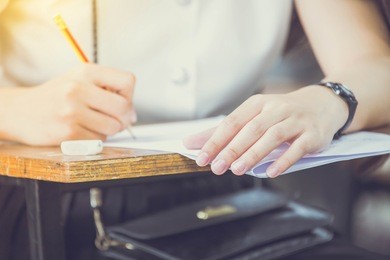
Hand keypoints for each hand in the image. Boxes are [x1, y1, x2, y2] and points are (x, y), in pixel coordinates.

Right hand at [1, 64, 135, 145]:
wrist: (21, 111)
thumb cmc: (57, 96)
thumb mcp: (80, 80)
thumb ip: (108, 90)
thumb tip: (133, 116)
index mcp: (86, 71)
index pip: (128, 81)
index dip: (129, 95)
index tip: (121, 101)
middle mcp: (78, 88)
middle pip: (124, 107)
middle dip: (124, 117)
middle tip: (114, 119)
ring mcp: (72, 111)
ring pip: (113, 127)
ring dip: (108, 129)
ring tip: (92, 123)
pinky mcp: (68, 132)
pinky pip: (98, 140)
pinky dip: (95, 138)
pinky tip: (81, 130)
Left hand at [183, 86, 348, 176]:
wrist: (322, 105)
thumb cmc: (280, 113)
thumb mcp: (253, 116)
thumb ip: (223, 131)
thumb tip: (190, 143)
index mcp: (258, 104)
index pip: (232, 121)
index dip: (216, 139)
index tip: (202, 157)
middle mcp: (276, 109)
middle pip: (251, 129)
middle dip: (232, 149)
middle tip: (217, 167)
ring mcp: (296, 121)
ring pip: (272, 137)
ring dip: (254, 154)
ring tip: (237, 169)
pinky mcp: (312, 135)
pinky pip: (297, 148)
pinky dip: (283, 160)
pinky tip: (270, 172)